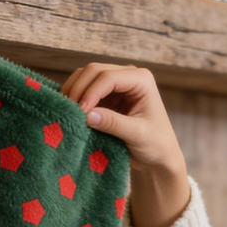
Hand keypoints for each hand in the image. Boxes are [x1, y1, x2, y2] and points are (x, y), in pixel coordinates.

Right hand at [61, 64, 189, 226]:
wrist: (158, 155)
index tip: (81, 113)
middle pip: (94, 71)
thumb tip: (87, 115)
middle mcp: (128, 75)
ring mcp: (116, 83)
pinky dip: (75, 98)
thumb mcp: (137, 135)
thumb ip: (114, 124)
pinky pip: (84, 88)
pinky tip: (70, 111)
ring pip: (85, 76)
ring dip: (74, 92)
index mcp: (141, 80)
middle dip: (79, 90)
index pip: (109, 77)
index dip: (91, 92)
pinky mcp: (106, 94)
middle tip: (70, 112)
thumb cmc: (155, 144)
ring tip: (68, 113)